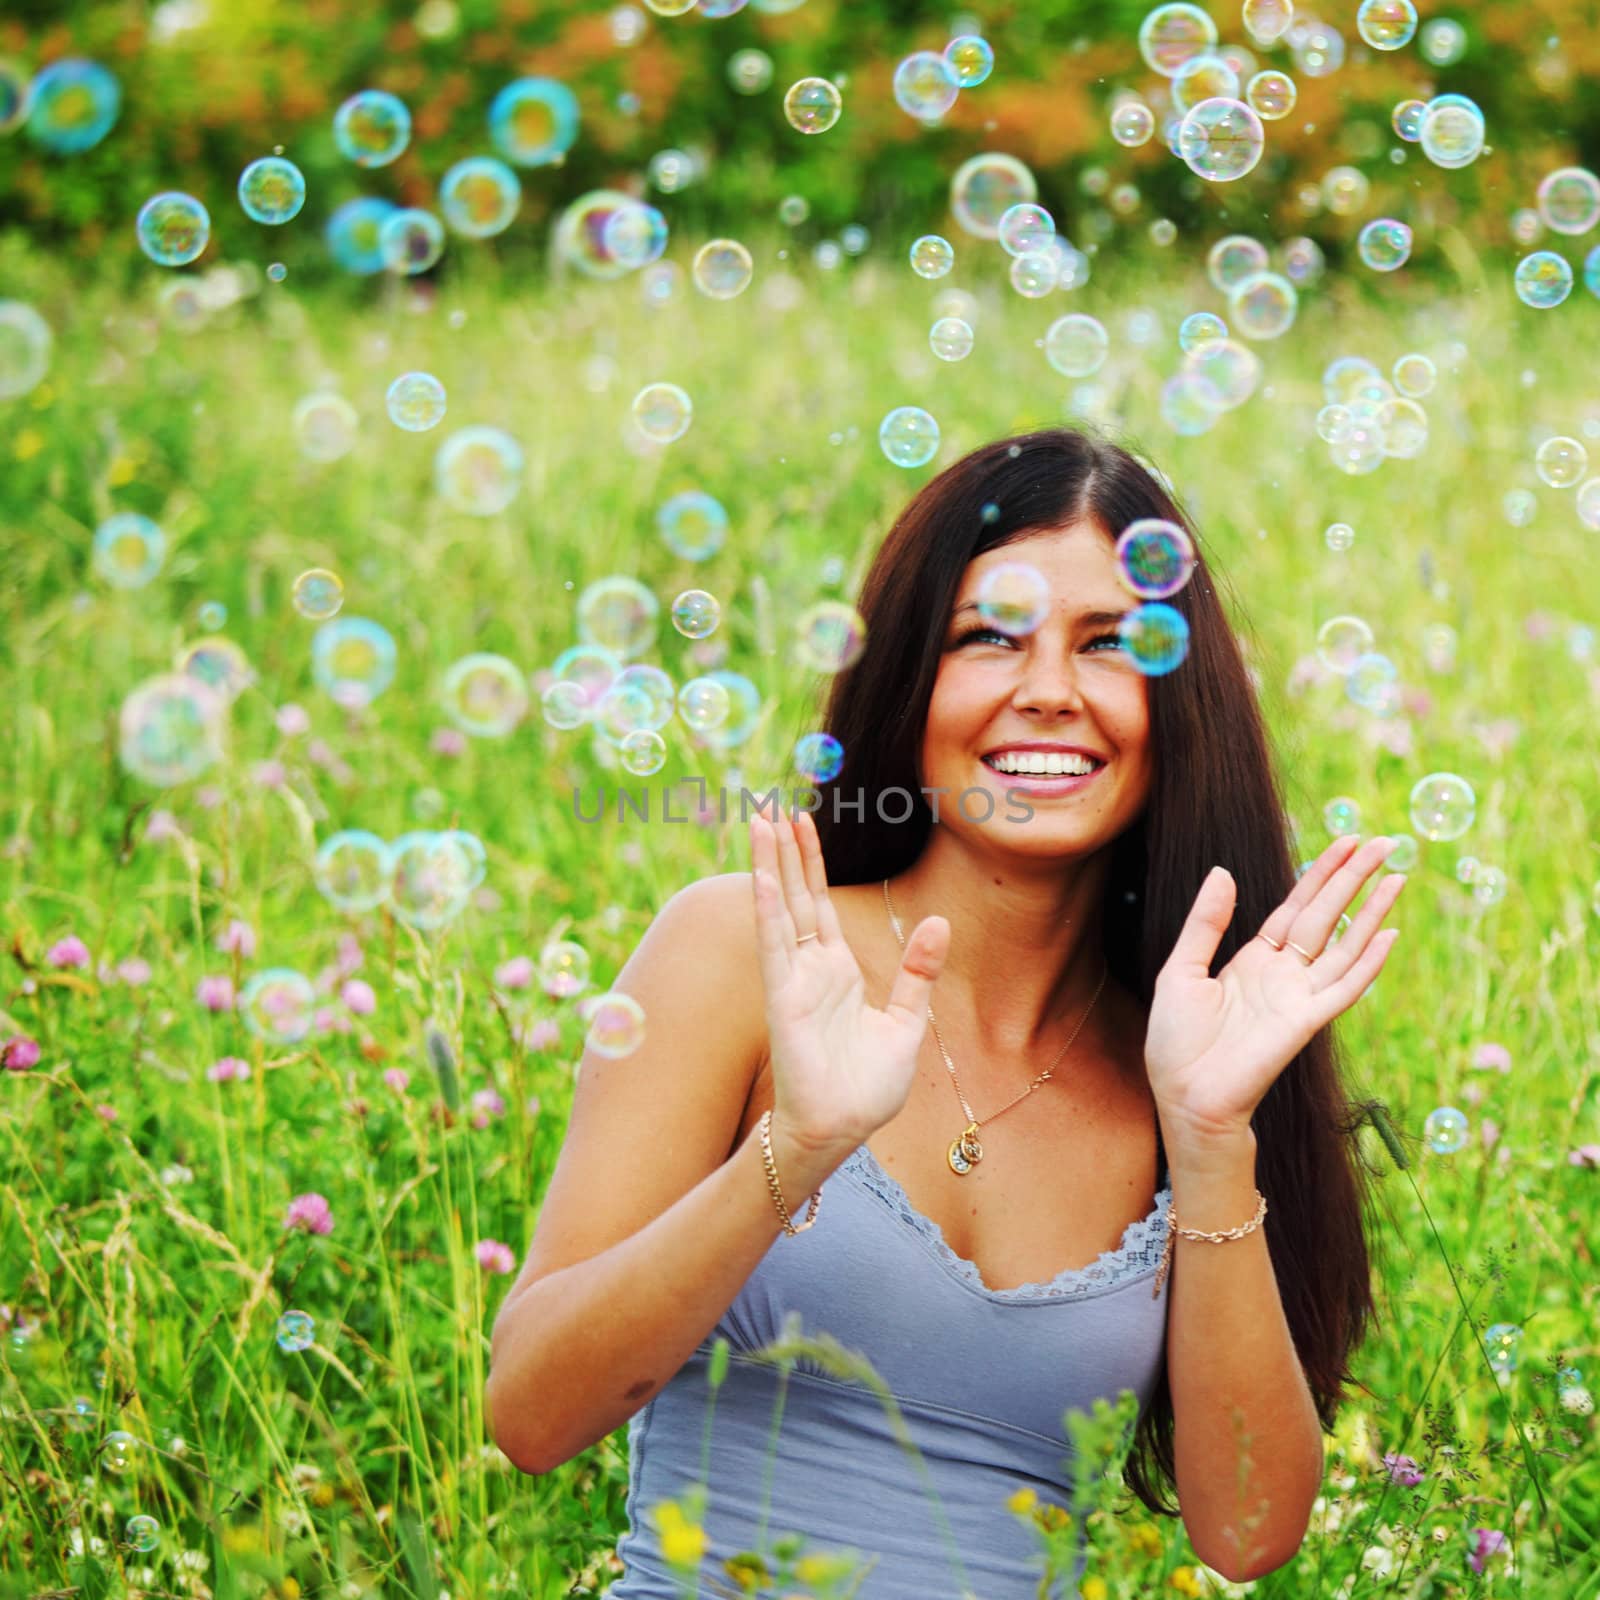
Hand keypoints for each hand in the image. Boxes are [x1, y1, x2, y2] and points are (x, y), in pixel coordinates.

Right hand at [749, 808, 950, 1154]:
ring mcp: (793, 980)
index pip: (820, 904)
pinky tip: (763, 876)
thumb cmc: (867, 1088)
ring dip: (771, 864)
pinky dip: (768, 910)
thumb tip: (938, 922)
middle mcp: (810, 969)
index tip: (801, 821)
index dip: (811, 861)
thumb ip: (918, 972)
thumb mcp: (906, 1022)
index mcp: (837, 972)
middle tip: (771, 803)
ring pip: (780, 909)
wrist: (843, 1129)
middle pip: (796, 894)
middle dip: (786, 849)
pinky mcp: (784, 999)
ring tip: (762, 820)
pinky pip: (775, 946)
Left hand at [1143, 834, 1405, 1141]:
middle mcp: (1282, 974)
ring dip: (1371, 912)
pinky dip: (1368, 963)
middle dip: (1353, 879)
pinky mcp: (1306, 1021)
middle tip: (1384, 843)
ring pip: (1344, 945)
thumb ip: (1206, 923)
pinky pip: (1345, 988)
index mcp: (1253, 959)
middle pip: (1326, 916)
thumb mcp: (1182, 969)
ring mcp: (1298, 996)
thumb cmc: (1176, 1040)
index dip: (1321, 874)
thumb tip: (1223, 871)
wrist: (1185, 1094)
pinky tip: (1388, 935)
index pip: (1295, 906)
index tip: (1347, 841)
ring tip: (1397, 877)